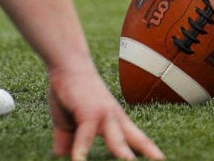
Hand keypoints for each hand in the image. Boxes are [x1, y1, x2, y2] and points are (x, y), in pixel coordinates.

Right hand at [48, 62, 163, 160]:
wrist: (67, 62)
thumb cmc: (72, 92)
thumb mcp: (71, 122)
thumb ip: (70, 140)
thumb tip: (63, 156)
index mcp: (116, 122)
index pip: (138, 141)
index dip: (150, 152)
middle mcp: (115, 119)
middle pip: (137, 140)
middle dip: (149, 153)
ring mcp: (103, 115)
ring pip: (117, 141)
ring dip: (124, 155)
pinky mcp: (87, 112)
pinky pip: (85, 137)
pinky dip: (81, 151)